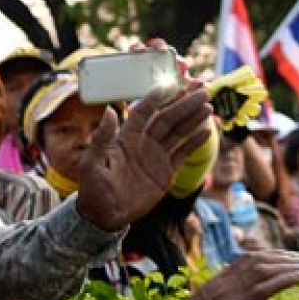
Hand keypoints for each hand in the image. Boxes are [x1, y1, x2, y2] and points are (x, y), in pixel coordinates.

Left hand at [74, 81, 213, 231]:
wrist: (105, 215)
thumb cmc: (93, 189)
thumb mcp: (91, 164)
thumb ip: (101, 138)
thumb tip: (109, 110)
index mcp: (124, 137)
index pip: (143, 112)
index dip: (155, 98)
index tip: (169, 85)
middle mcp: (142, 142)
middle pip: (166, 118)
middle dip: (183, 103)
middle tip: (201, 89)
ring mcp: (156, 155)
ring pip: (178, 132)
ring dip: (192, 118)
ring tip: (207, 105)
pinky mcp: (166, 170)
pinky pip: (183, 153)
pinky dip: (194, 142)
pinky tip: (206, 131)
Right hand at [176, 251, 298, 299]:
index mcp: (217, 281)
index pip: (247, 259)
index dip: (271, 256)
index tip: (287, 259)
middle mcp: (225, 282)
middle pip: (260, 259)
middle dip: (286, 258)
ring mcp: (232, 292)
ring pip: (266, 270)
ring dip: (292, 267)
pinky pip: (267, 287)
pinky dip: (287, 279)